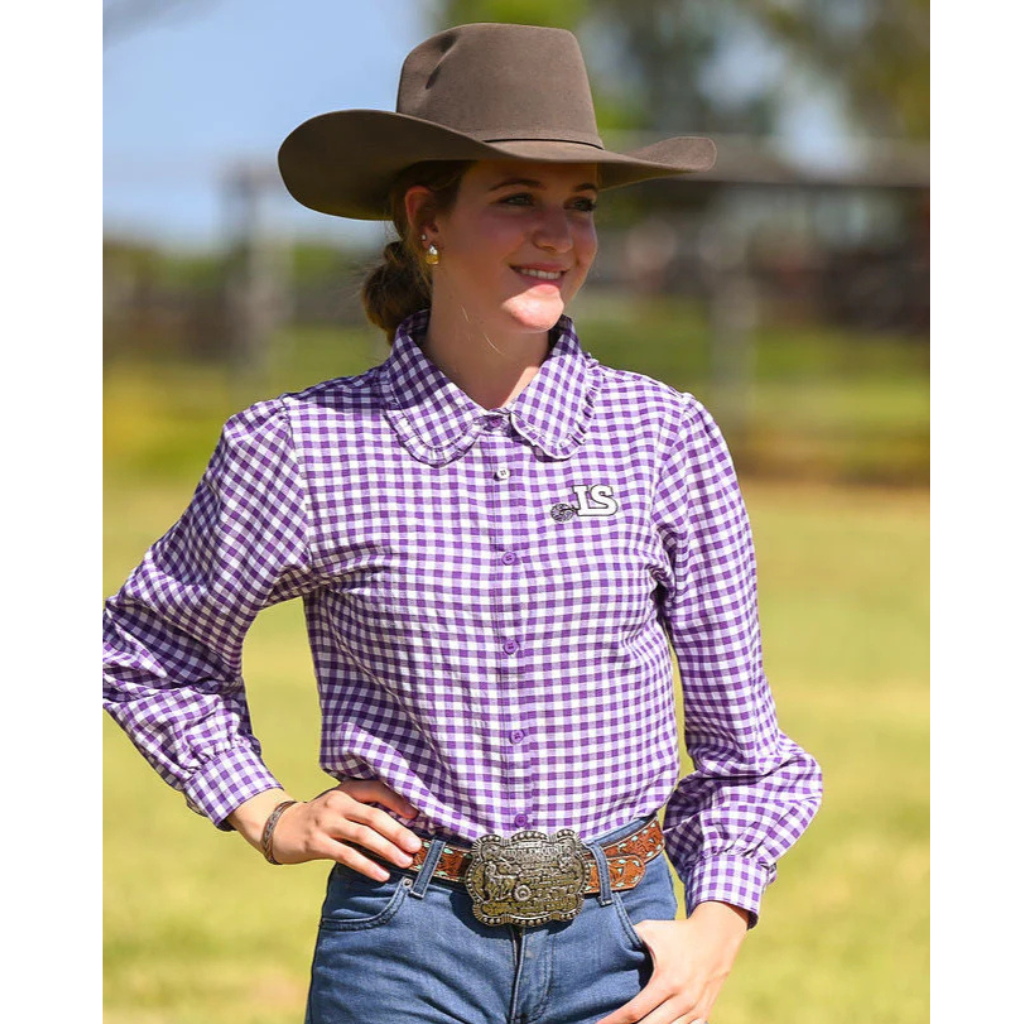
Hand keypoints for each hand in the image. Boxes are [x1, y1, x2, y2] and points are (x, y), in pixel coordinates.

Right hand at [229, 780, 422, 878]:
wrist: (279, 827)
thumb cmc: (321, 817)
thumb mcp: (341, 805)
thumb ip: (364, 810)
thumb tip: (404, 826)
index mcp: (347, 789)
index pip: (377, 790)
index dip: (398, 801)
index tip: (417, 815)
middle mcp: (337, 802)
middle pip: (374, 816)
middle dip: (398, 832)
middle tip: (416, 846)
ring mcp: (326, 822)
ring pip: (363, 836)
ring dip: (387, 850)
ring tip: (405, 862)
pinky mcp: (316, 843)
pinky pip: (347, 855)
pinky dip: (367, 865)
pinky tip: (382, 874)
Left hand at [595, 902, 748, 1023]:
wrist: (716, 937)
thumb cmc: (678, 933)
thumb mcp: (652, 929)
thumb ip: (630, 936)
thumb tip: (606, 943)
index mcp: (666, 981)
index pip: (635, 1011)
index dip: (614, 1021)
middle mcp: (682, 1000)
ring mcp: (695, 1009)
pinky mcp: (704, 1013)